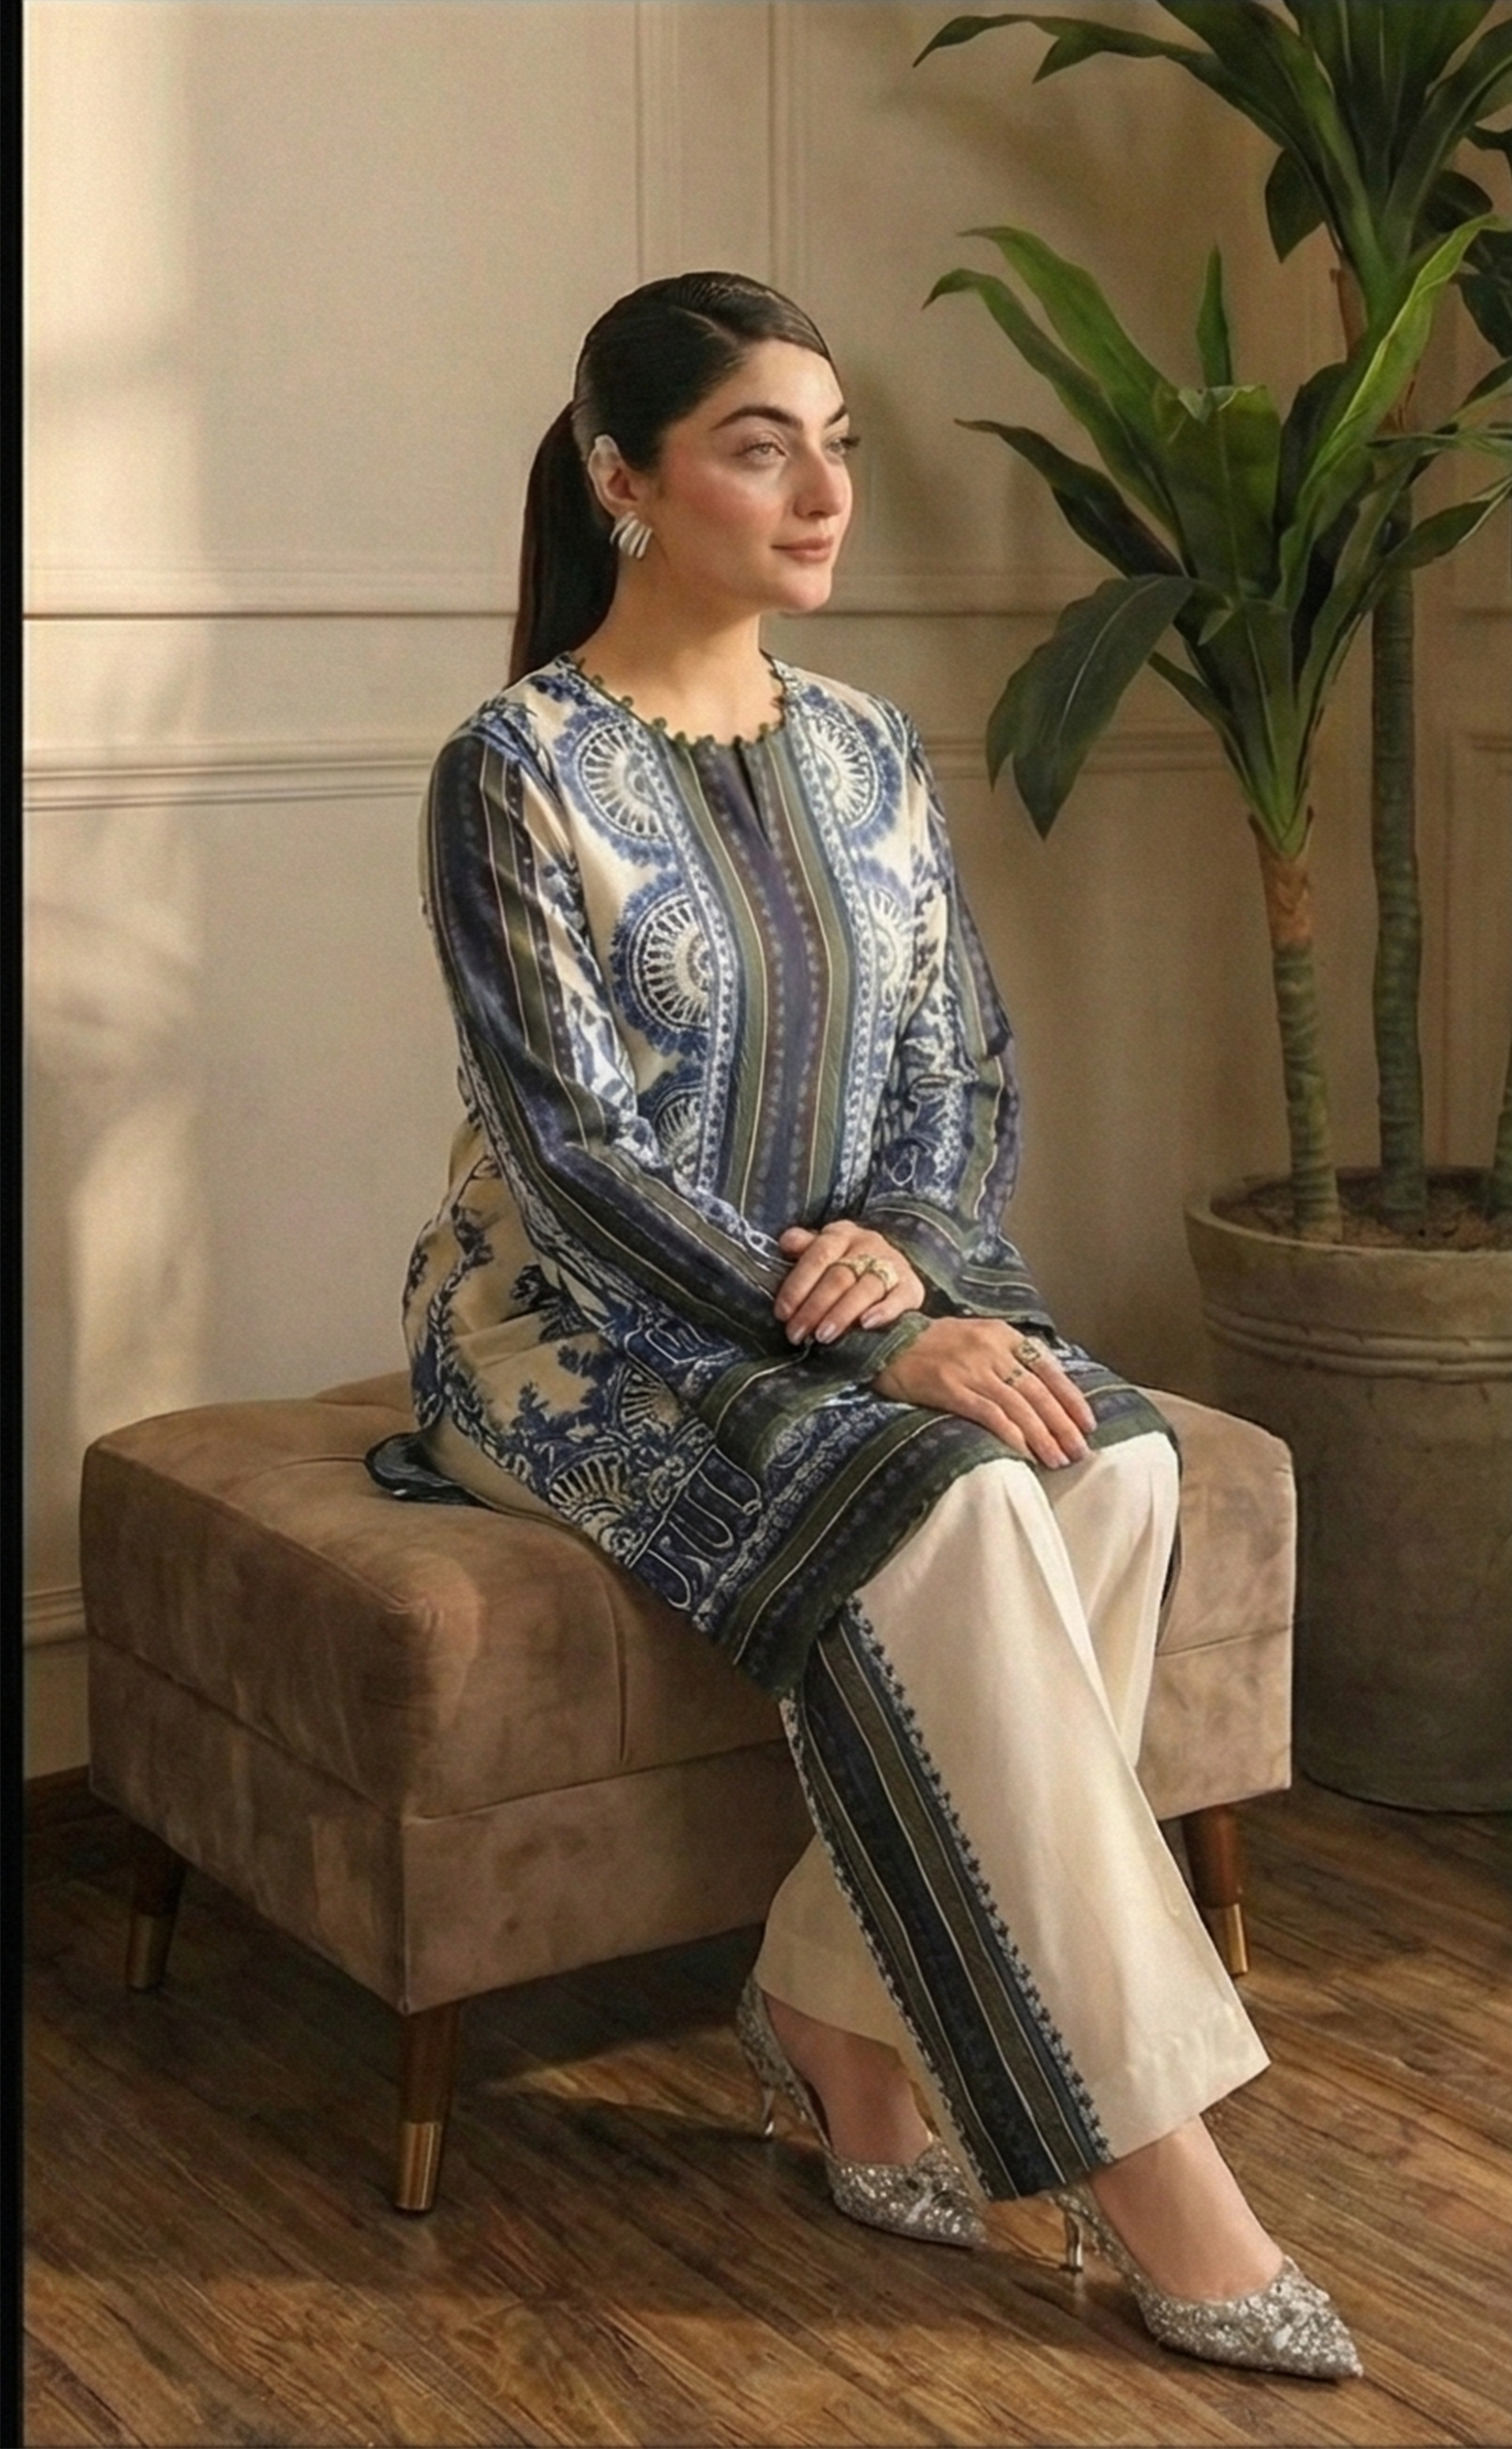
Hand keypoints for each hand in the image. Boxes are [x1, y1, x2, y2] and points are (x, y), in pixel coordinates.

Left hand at [774, 1221, 924, 1345]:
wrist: (892, 1272)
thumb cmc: (846, 1265)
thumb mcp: (824, 1252)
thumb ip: (804, 1247)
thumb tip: (786, 1242)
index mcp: (841, 1235)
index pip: (818, 1256)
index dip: (798, 1285)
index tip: (782, 1313)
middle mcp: (868, 1245)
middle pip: (839, 1277)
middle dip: (814, 1307)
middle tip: (796, 1334)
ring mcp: (892, 1265)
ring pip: (865, 1288)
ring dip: (842, 1314)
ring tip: (823, 1337)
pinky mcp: (911, 1287)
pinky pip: (898, 1299)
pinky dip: (883, 1311)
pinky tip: (865, 1325)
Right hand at [872, 1317, 1094, 1467]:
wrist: (886, 1342)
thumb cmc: (933, 1345)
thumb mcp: (977, 1336)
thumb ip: (1009, 1354)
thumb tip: (1046, 1382)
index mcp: (1002, 1334)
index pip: (1048, 1368)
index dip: (1071, 1397)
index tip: (1088, 1423)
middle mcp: (991, 1349)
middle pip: (1038, 1391)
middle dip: (1063, 1424)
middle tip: (1080, 1451)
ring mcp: (970, 1368)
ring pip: (1019, 1406)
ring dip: (1042, 1436)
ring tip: (1057, 1459)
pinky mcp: (950, 1388)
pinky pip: (989, 1414)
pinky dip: (1011, 1435)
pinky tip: (1024, 1453)